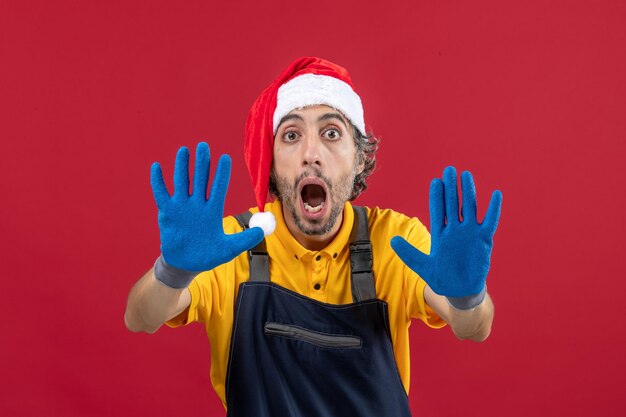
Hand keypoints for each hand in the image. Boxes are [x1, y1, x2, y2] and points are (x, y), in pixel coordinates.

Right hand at [150, 142, 263, 272]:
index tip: (225, 157)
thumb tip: (263, 231)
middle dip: (202, 162)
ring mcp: (182, 207)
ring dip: (182, 166)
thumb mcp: (230, 248)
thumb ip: (246, 239)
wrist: (186, 264)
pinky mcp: (167, 213)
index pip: (218, 187)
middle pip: (200, 179)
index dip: (221, 173)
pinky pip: (161, 194)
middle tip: (203, 145)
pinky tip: (156, 167)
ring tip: (184, 150)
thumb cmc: (208, 255)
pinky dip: (158, 181)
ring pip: (181, 182)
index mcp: (213, 210)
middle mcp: (197, 205)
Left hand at [391, 167, 501, 299]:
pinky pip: (490, 221)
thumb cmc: (441, 278)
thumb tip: (392, 240)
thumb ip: (408, 253)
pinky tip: (495, 194)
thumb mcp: (421, 266)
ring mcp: (470, 233)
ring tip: (466, 175)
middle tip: (449, 170)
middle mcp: (455, 230)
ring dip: (468, 192)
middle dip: (451, 187)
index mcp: (440, 234)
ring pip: (470, 207)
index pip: (438, 210)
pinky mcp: (484, 239)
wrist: (460, 290)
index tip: (435, 181)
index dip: (437, 196)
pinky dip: (493, 208)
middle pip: (453, 204)